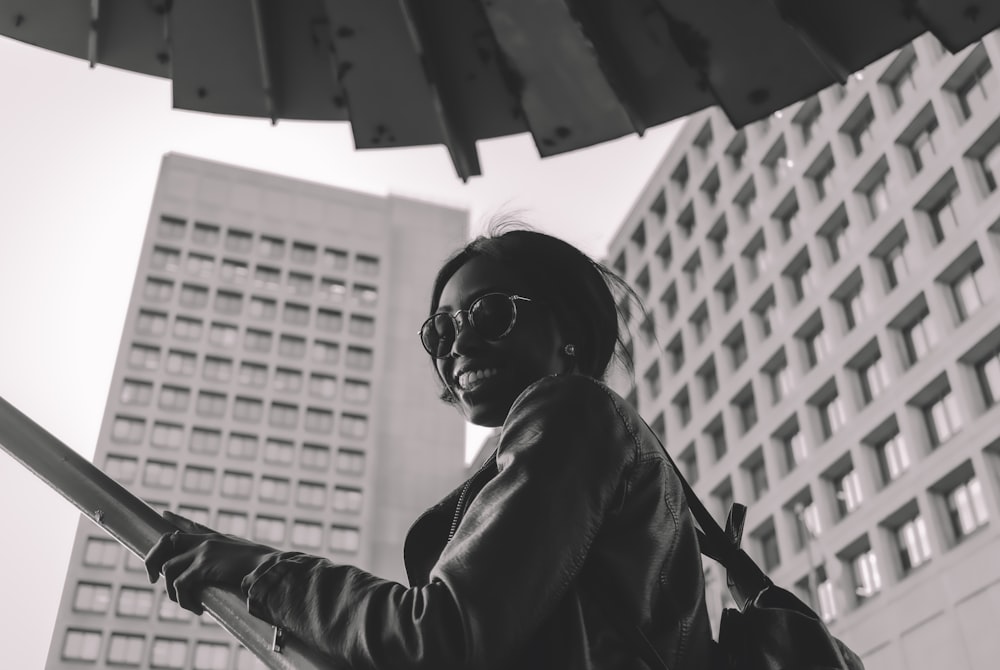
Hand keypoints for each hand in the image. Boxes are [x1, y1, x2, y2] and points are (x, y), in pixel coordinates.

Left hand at [145, 510, 276, 614]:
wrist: (270, 567)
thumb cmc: (264, 567)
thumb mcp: (246, 557)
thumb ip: (235, 561)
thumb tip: (239, 578)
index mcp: (218, 538)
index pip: (192, 526)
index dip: (176, 520)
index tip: (164, 514)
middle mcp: (207, 541)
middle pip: (167, 541)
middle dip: (153, 559)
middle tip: (152, 578)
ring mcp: (203, 552)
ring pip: (168, 568)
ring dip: (172, 590)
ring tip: (186, 603)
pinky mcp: (202, 566)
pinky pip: (180, 585)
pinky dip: (183, 600)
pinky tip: (196, 608)